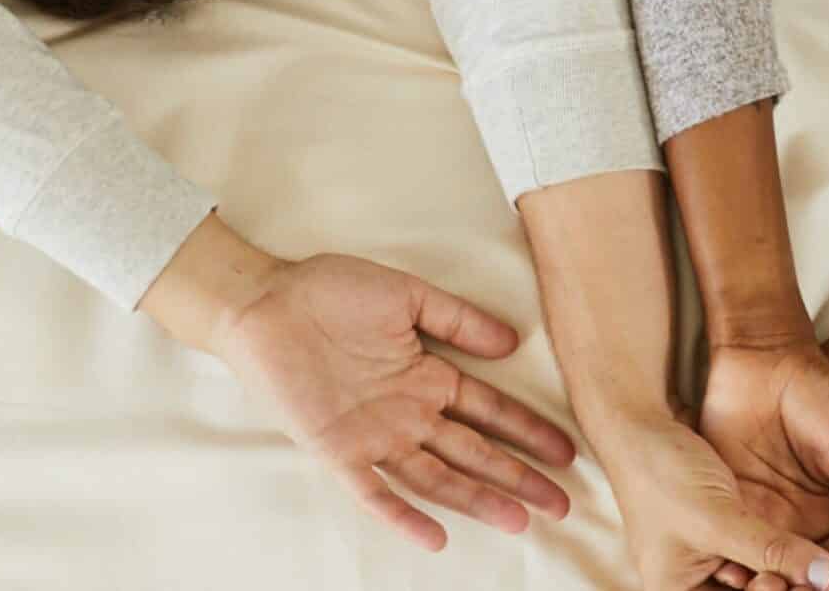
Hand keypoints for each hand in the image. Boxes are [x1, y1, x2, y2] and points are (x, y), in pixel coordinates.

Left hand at [213, 253, 578, 550]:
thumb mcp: (405, 295)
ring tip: (519, 520)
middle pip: (473, 453)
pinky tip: (434, 538)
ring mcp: (374, 435)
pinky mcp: (337, 449)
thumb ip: (457, 318)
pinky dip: (402, 515)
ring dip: (477, 499)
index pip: (489, 411)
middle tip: (560, 504)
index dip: (527, 431)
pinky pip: (372, 491)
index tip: (566, 452)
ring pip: (436, 477)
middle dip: (517, 477)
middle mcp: (407, 413)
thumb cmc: (328, 290)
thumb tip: (512, 341)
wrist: (262, 303)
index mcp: (426, 376)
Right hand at [601, 413, 828, 590]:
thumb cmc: (661, 471)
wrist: (640, 421)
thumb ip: (773, 551)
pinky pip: (771, 559)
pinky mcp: (732, 539)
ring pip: (771, 583)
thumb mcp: (718, 519)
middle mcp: (696, 585)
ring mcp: (715, 563)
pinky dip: (801, 562)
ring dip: (811, 583)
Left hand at [697, 341, 828, 577]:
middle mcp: (799, 515)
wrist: (767, 357)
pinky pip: (733, 541)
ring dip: (774, 584)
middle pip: (805, 571)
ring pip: (769, 565)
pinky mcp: (729, 498)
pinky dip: (738, 564)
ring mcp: (763, 509)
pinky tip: (744, 577)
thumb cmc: (821, 392)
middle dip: (811, 590)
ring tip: (778, 590)